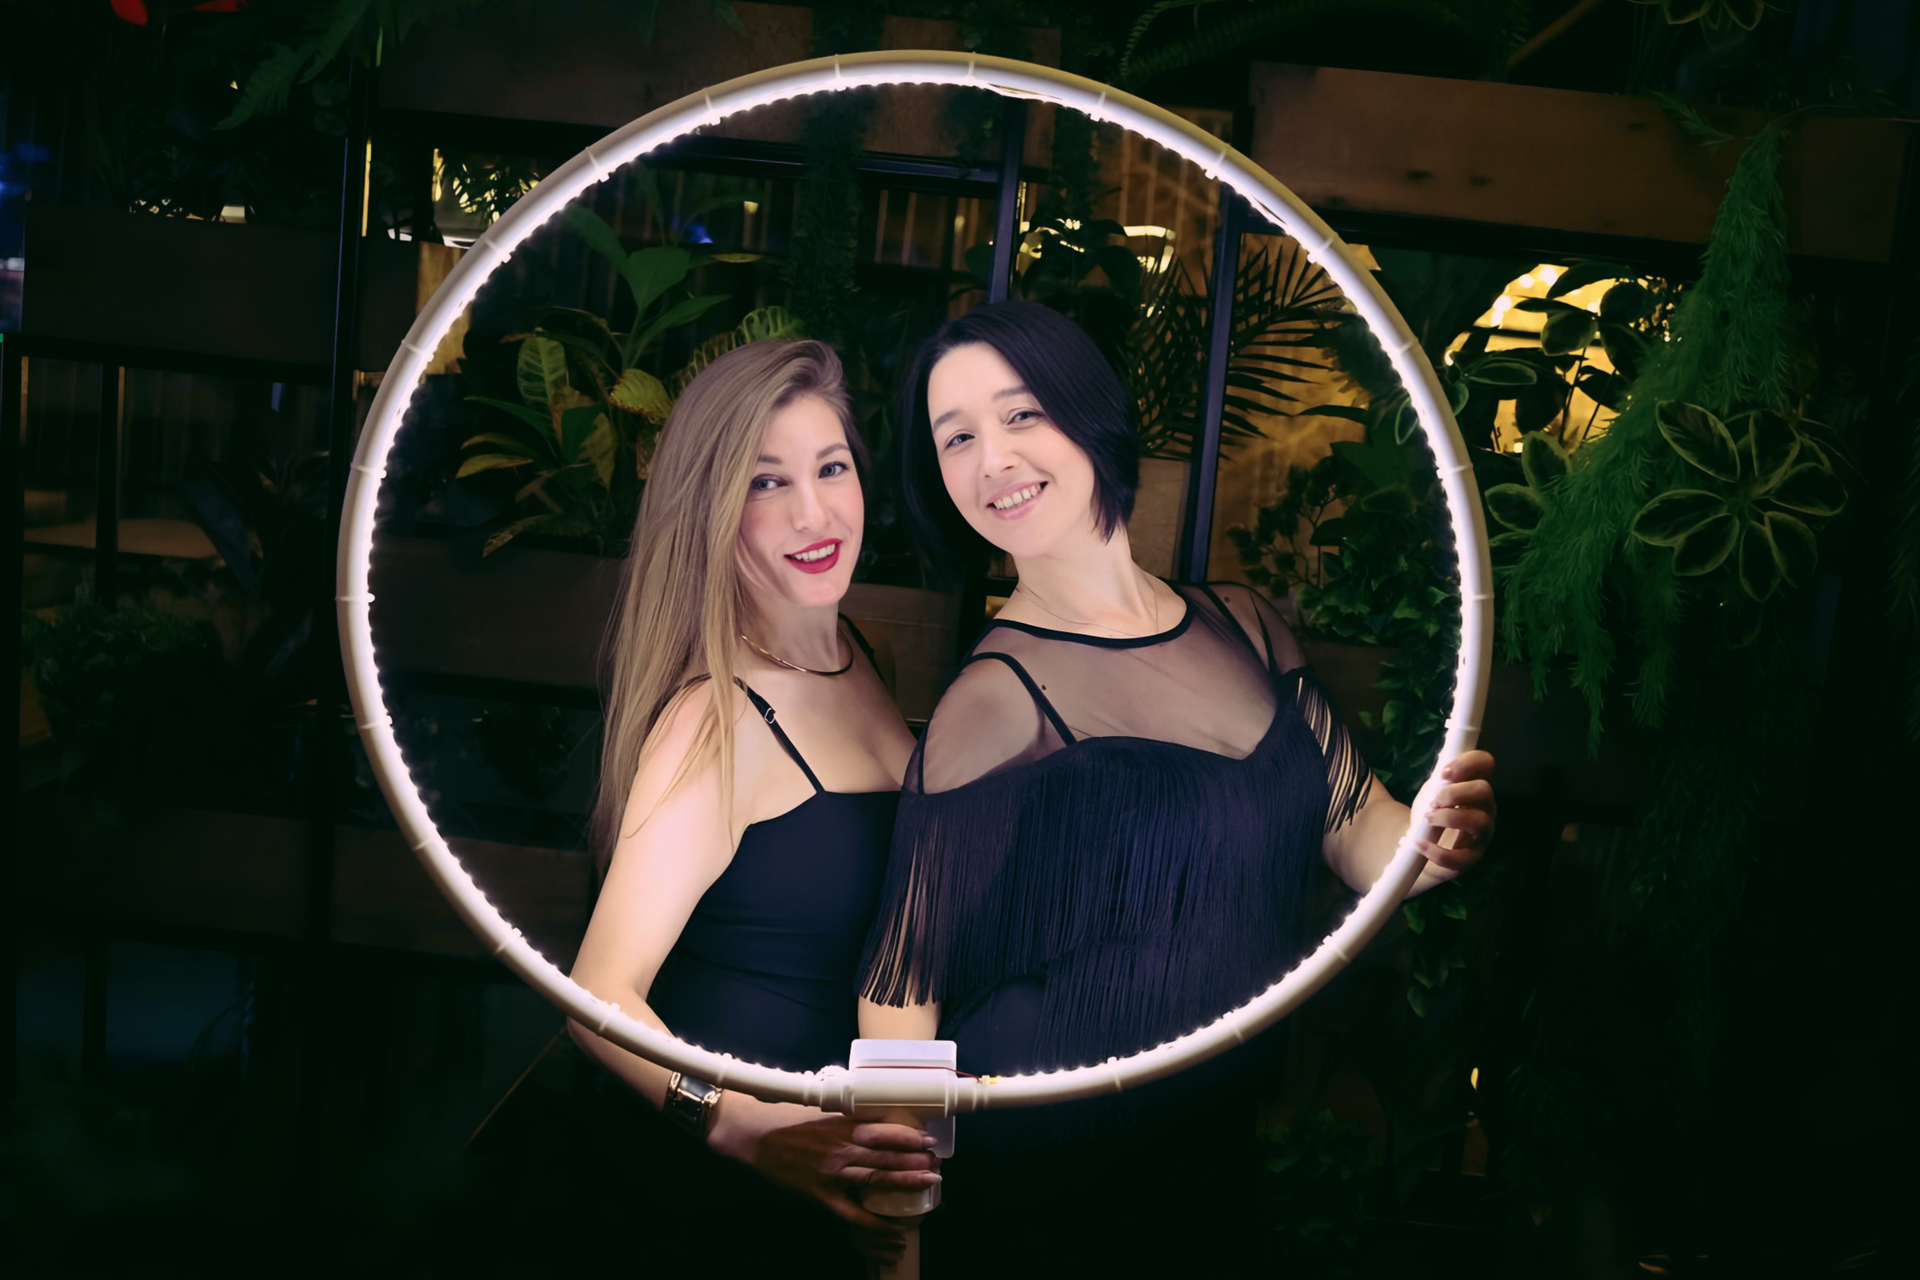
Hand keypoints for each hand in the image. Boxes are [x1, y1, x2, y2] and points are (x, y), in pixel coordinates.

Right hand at [707, 1095, 937, 1261]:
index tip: (928, 1141)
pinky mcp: (822, 1194)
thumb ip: (850, 1114)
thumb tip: (877, 1113)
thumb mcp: (823, 1108)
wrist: (756, 1136)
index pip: (883, 1130)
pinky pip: (853, 1213)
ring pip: (876, 1179)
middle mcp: (842, 1148)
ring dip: (904, 1181)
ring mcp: (833, 1173)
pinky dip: (876, 1223)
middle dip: (915, 1161)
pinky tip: (895, 1229)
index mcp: (843, 1125)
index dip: (908, 1137)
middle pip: (886, 1156)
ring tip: (928, 1183)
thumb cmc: (788, 1118)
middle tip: (937, 1165)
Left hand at [1419, 750, 1495, 872]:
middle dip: (1454, 793)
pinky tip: (1420, 844)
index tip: (1443, 773)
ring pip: (1480, 821)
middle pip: (1485, 790)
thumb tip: (1411, 770)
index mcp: (1475, 786)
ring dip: (1448, 817)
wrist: (1424, 844)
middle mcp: (1485, 808)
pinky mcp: (1471, 857)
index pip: (1486, 763)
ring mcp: (1482, 834)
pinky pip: (1462, 859)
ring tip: (1427, 818)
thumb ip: (1432, 775)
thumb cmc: (1432, 811)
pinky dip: (1437, 852)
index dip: (1467, 763)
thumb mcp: (1431, 789)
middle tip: (1433, 801)